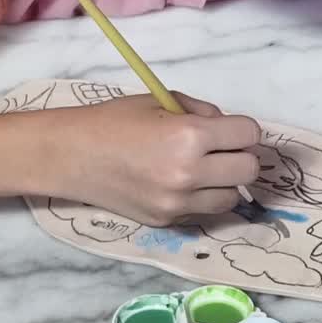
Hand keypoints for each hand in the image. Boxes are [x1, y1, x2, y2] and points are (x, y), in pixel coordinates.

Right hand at [51, 92, 261, 225]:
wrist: (72, 155)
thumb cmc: (115, 121)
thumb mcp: (163, 102)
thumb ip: (203, 112)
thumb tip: (229, 129)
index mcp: (190, 136)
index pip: (249, 134)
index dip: (242, 129)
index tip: (230, 130)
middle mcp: (189, 173)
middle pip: (249, 170)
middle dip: (241, 155)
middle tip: (221, 149)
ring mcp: (178, 202)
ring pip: (232, 197)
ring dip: (225, 181)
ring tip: (203, 169)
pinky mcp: (167, 220)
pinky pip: (204, 211)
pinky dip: (202, 198)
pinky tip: (182, 183)